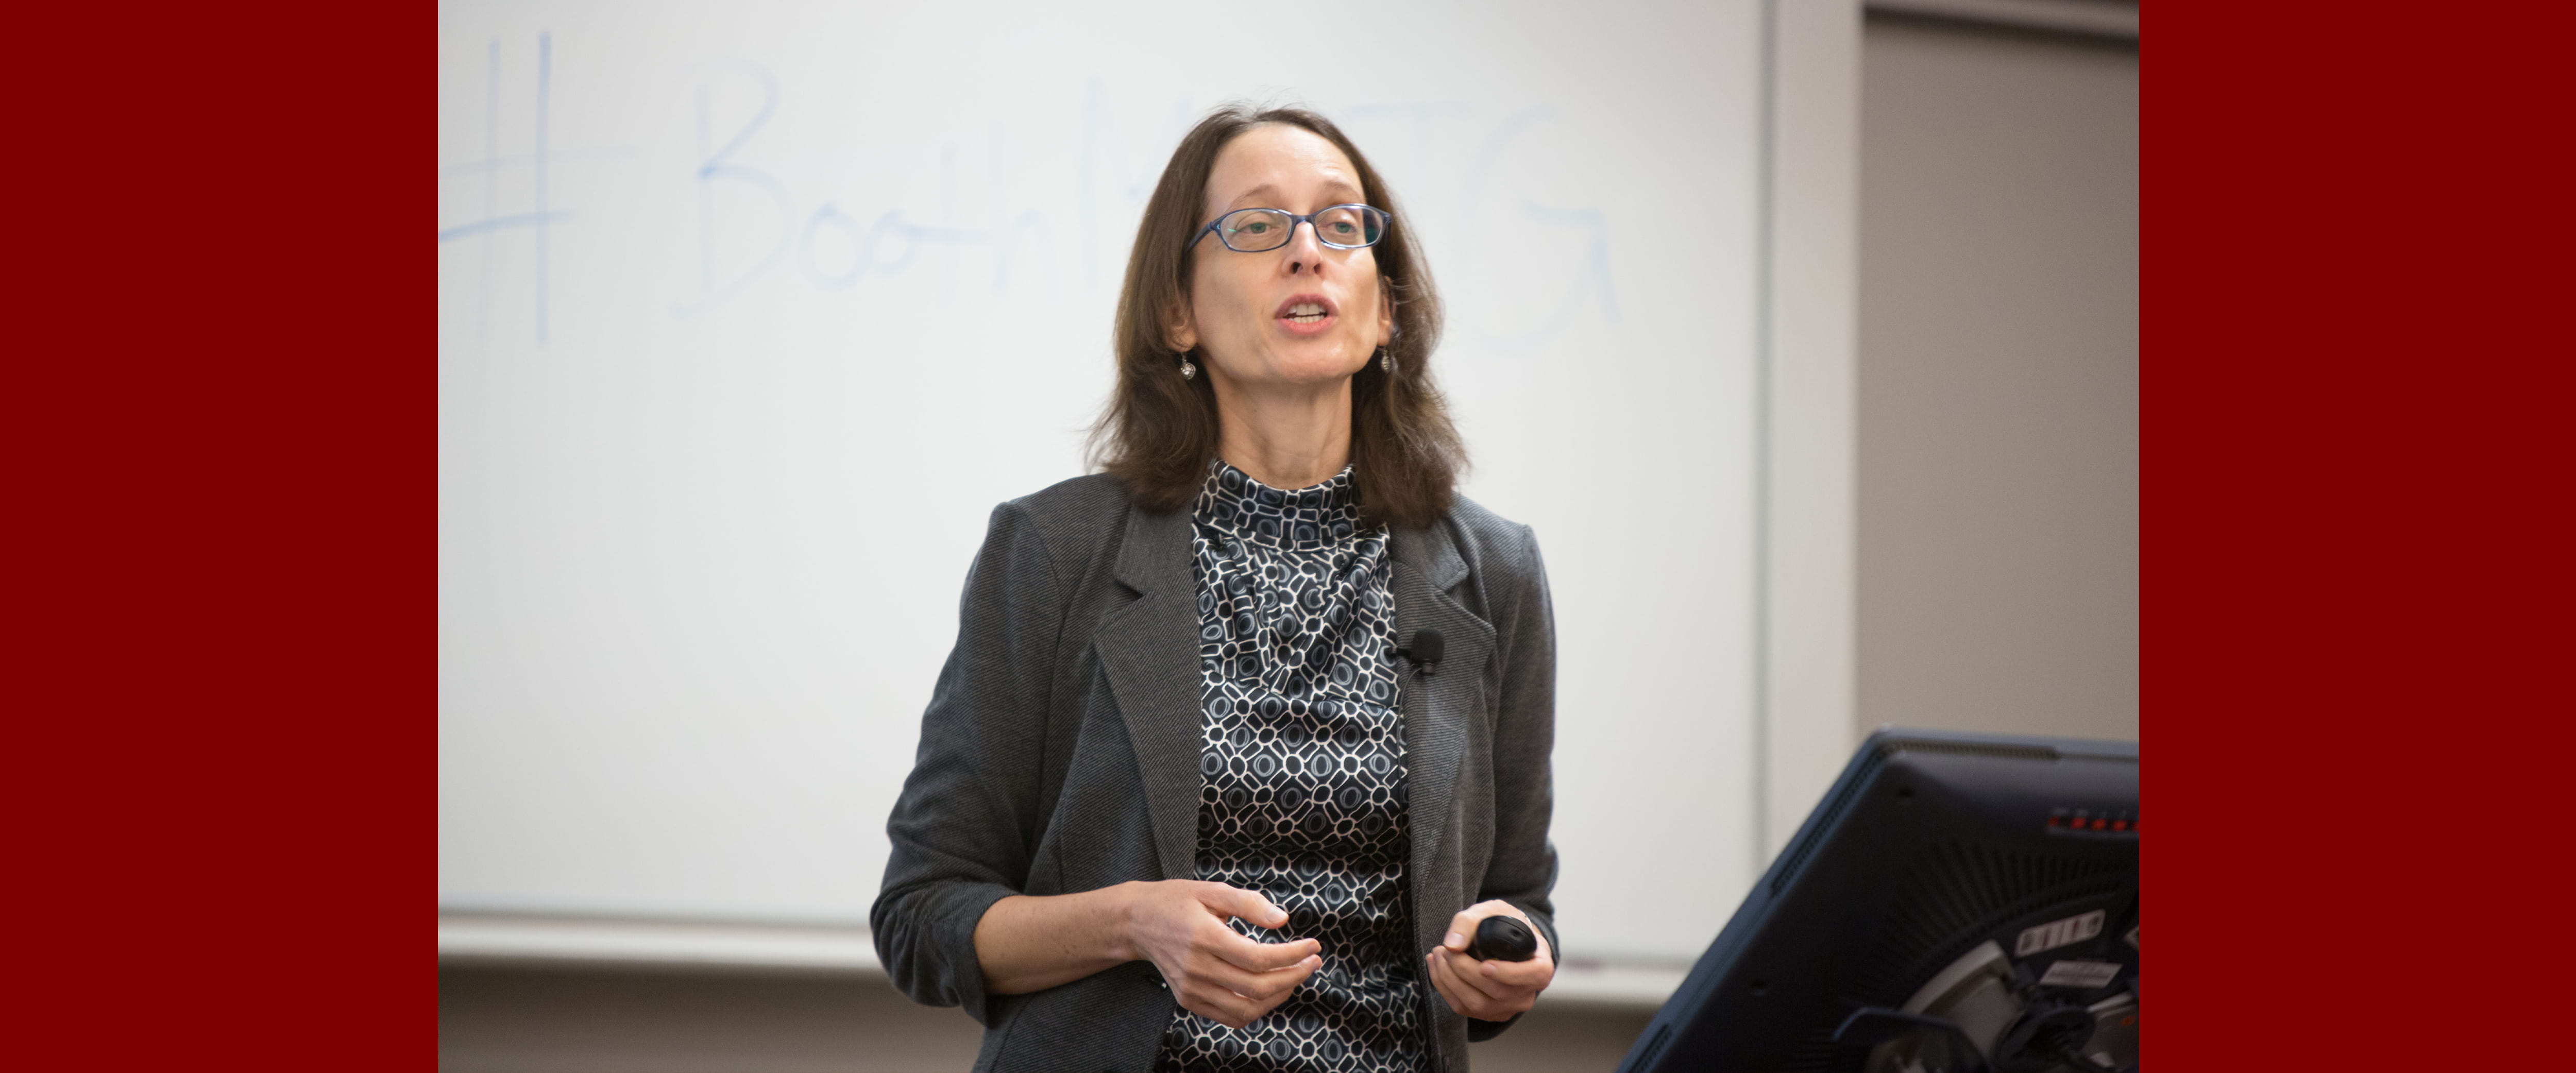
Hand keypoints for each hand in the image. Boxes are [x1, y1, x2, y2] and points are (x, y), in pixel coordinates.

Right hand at [1121, 880, 1321, 1028]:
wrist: (1138, 922)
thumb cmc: (1177, 901)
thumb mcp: (1213, 890)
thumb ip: (1249, 903)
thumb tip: (1283, 920)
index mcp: (1205, 937)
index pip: (1259, 958)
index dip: (1293, 956)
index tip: (1313, 945)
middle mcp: (1197, 968)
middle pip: (1257, 988)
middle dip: (1294, 977)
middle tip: (1312, 961)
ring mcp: (1191, 989)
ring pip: (1246, 1010)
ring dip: (1279, 997)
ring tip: (1294, 976)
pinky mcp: (1188, 1000)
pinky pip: (1230, 1017)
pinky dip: (1255, 1009)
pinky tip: (1269, 990)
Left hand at [1424, 900, 1553, 1020]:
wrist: (1501, 940)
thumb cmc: (1503, 924)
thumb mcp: (1492, 911)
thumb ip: (1470, 922)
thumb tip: (1452, 944)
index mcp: (1540, 967)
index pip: (1534, 976)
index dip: (1509, 974)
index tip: (1485, 965)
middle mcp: (1527, 993)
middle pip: (1498, 992)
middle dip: (1465, 970)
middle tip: (1445, 948)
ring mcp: (1508, 1007)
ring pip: (1477, 1004)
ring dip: (1449, 980)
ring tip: (1437, 954)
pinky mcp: (1487, 1014)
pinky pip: (1463, 1008)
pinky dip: (1444, 988)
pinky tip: (1436, 967)